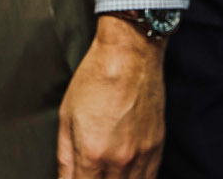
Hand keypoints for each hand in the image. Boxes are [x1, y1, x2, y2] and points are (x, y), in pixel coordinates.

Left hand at [59, 18, 165, 177]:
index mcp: (92, 153)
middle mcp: (120, 160)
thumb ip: (65, 157)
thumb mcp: (67, 117)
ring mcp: (142, 156)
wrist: (130, 55)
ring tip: (105, 174)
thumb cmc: (95, 79)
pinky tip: (124, 175)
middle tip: (89, 174)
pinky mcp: (157, 149)